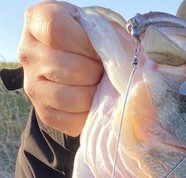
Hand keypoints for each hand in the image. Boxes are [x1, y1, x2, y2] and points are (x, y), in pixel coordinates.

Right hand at [18, 1, 103, 135]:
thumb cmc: (87, 40)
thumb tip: (128, 62)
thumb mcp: (94, 25)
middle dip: (96, 72)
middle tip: (102, 71)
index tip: (98, 51)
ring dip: (95, 94)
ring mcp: (32, 86)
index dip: (85, 43)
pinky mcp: (44, 113)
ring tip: (98, 86)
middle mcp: (28, 53)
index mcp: (36, 21)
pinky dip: (90, 114)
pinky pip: (72, 120)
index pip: (56, 30)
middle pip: (70, 68)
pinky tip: (94, 103)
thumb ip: (107, 34)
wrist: (71, 63)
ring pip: (73, 98)